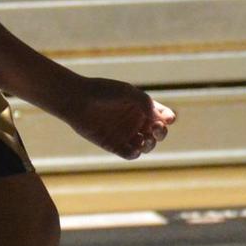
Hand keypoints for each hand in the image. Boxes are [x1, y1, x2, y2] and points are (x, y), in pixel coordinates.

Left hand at [60, 76, 175, 159]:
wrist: (77, 100)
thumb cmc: (102, 92)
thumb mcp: (127, 92)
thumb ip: (145, 102)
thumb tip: (158, 119)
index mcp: (142, 107)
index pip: (162, 115)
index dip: (168, 118)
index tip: (168, 119)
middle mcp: (136, 122)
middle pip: (157, 133)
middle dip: (161, 133)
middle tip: (156, 129)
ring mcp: (126, 134)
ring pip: (146, 145)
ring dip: (150, 145)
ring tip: (145, 141)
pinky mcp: (114, 145)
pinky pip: (129, 154)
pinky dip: (135, 154)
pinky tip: (135, 149)